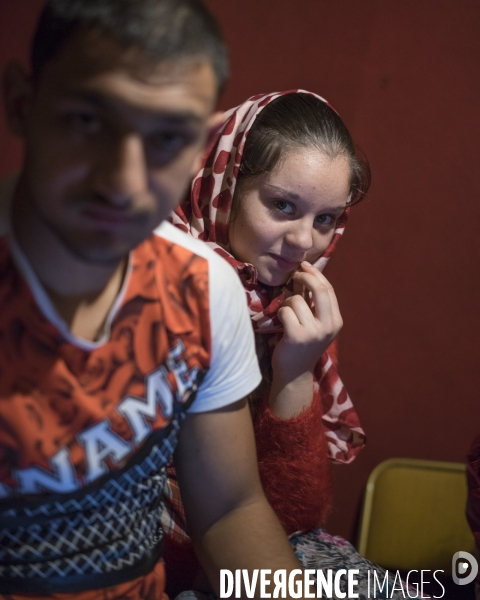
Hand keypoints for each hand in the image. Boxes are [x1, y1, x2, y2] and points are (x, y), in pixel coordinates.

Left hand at [272, 261, 342, 384]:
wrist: (294, 374)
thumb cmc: (301, 345)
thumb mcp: (314, 323)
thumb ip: (312, 301)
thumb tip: (303, 272)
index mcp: (336, 321)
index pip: (328, 289)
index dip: (316, 274)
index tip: (305, 265)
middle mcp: (329, 326)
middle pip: (320, 289)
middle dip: (306, 276)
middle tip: (295, 274)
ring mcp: (314, 332)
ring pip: (297, 300)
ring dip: (287, 302)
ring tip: (286, 315)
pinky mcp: (297, 336)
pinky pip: (285, 311)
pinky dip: (280, 313)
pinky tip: (281, 323)